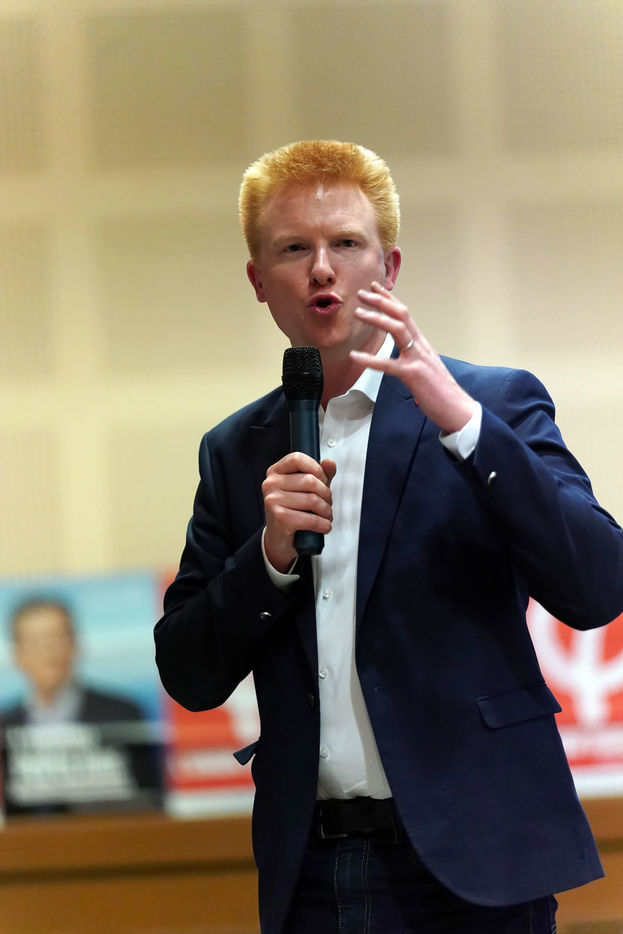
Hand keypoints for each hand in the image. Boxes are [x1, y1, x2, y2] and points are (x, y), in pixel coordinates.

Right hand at [262, 453, 336, 572]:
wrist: (280, 538)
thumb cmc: (293, 510)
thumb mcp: (307, 489)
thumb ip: (320, 474)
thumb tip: (329, 463)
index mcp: (276, 472)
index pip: (297, 458)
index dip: (316, 469)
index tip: (323, 480)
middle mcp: (270, 484)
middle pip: (309, 480)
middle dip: (326, 494)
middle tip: (327, 503)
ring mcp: (272, 500)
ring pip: (312, 500)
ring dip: (326, 511)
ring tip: (326, 515)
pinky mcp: (279, 517)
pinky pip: (310, 519)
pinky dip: (322, 524)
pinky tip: (324, 526)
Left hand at [350, 281, 477, 433]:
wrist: (457, 408)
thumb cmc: (440, 391)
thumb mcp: (425, 367)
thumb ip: (413, 357)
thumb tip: (400, 354)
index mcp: (422, 344)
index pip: (405, 315)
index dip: (390, 299)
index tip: (375, 288)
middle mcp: (420, 346)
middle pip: (401, 315)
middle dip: (381, 301)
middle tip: (361, 293)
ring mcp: (417, 359)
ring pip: (397, 330)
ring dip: (377, 318)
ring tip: (358, 312)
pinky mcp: (413, 374)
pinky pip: (388, 364)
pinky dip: (370, 359)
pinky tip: (354, 356)